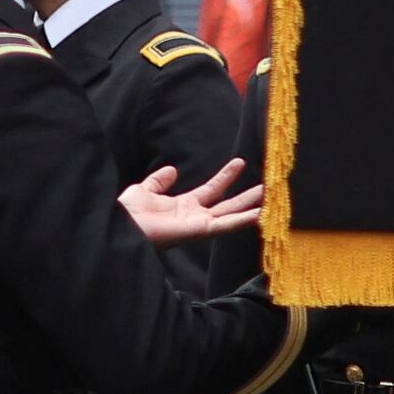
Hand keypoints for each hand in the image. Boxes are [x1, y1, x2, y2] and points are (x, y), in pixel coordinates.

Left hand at [120, 159, 263, 245]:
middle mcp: (195, 216)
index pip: (212, 189)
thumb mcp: (145, 190)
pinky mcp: (200, 231)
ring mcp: (199, 224)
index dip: (226, 176)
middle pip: (229, 204)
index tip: (240, 162)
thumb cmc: (129, 213)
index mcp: (184, 206)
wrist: (120, 225)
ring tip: (273, 199)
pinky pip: (226, 225)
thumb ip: (160, 181)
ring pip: (233, 215)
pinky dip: (243, 221)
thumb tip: (172, 170)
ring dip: (253, 208)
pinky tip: (261, 215)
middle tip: (270, 185)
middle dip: (248, 196)